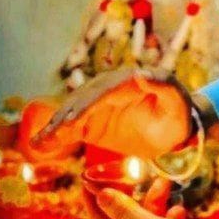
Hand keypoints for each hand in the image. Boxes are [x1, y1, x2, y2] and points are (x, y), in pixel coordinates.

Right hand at [30, 67, 194, 157]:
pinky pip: (72, 127)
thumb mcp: (177, 102)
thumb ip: (163, 86)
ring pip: (74, 112)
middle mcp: (111, 88)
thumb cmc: (178, 114)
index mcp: (131, 80)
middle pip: (84, 100)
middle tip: (54, 134)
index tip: (74, 120)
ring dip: (56, 126)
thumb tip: (142, 74)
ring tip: (41, 142)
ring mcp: (99, 104)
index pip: (105, 90)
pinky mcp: (92, 121)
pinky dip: (56, 135)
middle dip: (67, 116)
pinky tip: (40, 145)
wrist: (174, 128)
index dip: (88, 104)